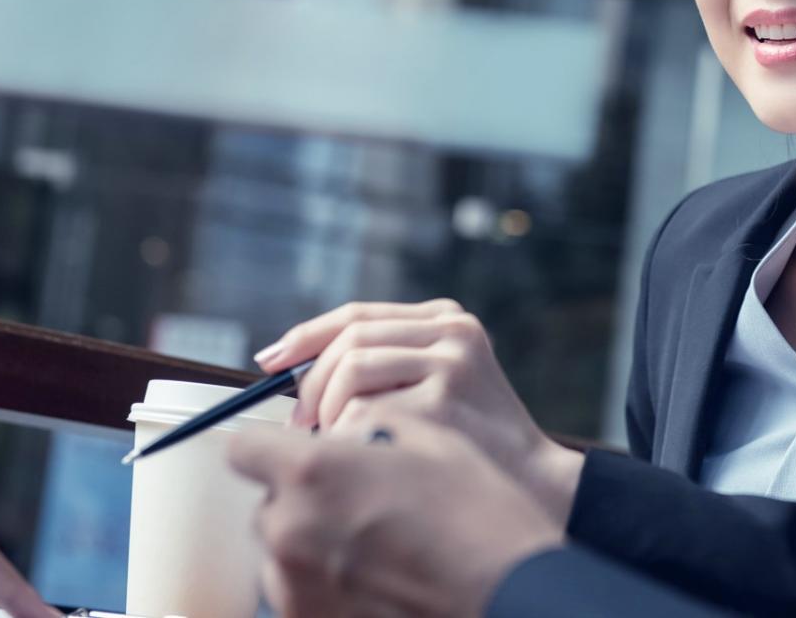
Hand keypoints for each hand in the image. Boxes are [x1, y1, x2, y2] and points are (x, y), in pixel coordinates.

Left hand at [228, 410, 563, 617]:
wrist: (506, 595)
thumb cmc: (475, 515)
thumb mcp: (426, 437)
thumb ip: (364, 425)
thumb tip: (340, 430)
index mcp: (313, 472)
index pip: (246, 447)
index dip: (272, 445)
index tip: (297, 449)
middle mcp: (290, 529)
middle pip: (270, 500)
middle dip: (304, 494)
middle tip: (360, 496)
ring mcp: (294, 584)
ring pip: (283, 545)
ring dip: (314, 536)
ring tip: (375, 537)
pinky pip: (298, 586)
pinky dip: (325, 576)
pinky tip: (376, 570)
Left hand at [255, 298, 583, 521]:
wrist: (527, 481)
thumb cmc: (467, 441)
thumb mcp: (434, 383)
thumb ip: (385, 364)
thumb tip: (293, 369)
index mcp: (447, 318)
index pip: (357, 315)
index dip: (305, 336)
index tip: (268, 361)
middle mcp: (451, 330)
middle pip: (350, 339)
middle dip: (312, 382)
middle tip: (300, 423)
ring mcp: (450, 362)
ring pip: (353, 368)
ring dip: (328, 409)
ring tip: (330, 441)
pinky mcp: (443, 400)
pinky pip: (364, 408)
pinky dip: (347, 432)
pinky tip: (357, 453)